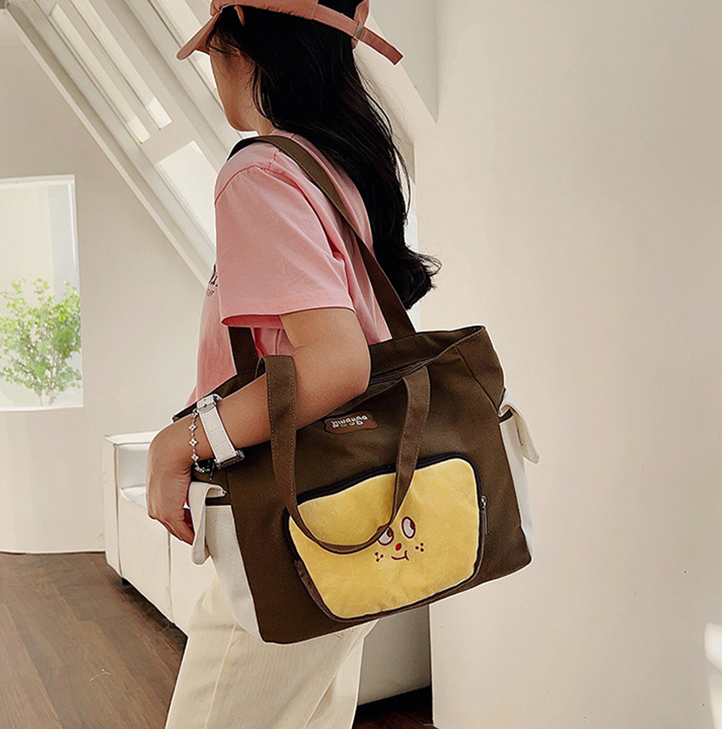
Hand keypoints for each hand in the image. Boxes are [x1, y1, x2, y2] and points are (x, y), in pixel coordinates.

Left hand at [146, 428, 195, 544]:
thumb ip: (185, 482)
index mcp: (155, 494)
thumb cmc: (175, 454)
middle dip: (187, 529)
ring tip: (202, 537)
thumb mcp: (179, 470)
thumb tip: (196, 486)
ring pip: (176, 529)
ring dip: (190, 534)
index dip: (182, 520)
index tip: (193, 523)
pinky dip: (192, 537)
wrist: (171, 450)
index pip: (169, 513)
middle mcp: (154, 504)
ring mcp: (159, 511)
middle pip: (172, 524)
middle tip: (200, 533)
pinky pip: (182, 532)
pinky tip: (200, 539)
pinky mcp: (168, 514)